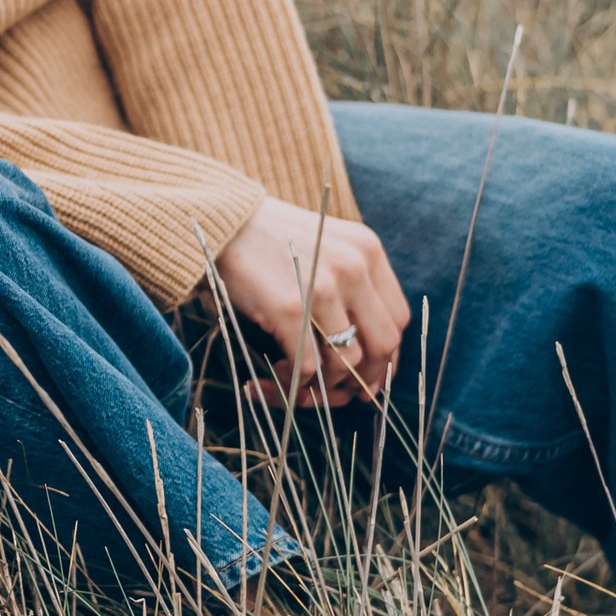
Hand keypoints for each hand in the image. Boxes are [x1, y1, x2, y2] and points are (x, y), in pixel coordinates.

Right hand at [210, 199, 408, 407]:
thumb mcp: (324, 251)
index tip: (364, 377)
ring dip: (323, 386)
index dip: (385, 357)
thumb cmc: (268, 244)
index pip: (398, 320)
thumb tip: (362, 362)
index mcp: (368, 251)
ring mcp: (324, 287)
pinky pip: (309, 366)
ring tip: (293, 380)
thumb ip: (351, 290)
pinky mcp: (289, 307)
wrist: (218, 223)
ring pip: (346, 363)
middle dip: (361, 380)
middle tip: (334, 392)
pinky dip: (293, 382)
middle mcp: (355, 267)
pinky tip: (271, 374)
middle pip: (383, 345)